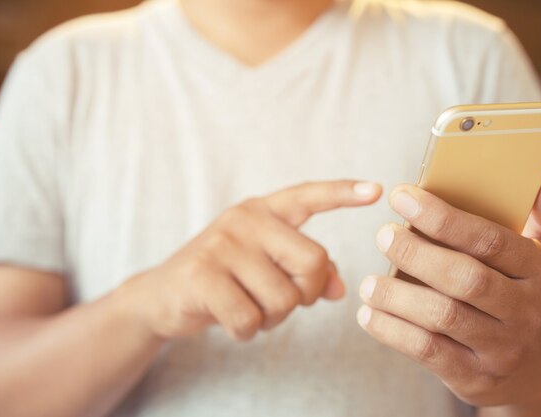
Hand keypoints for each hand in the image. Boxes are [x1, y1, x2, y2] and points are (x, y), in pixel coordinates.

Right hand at [118, 180, 381, 341]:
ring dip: (272, 318)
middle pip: (312, 262)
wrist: (163, 294)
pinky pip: (250, 318)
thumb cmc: (225, 278)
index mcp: (263, 211)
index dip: (342, 193)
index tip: (376, 190)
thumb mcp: (266, 266)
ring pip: (283, 298)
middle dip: (306, 294)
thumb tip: (340, 289)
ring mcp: (221, 244)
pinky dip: (247, 331)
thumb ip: (305, 271)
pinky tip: (231, 320)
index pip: (307, 196)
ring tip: (250, 307)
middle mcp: (244, 219)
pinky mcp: (202, 274)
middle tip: (283, 300)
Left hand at [357, 176, 540, 406]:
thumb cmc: (530, 296)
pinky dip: (392, 332)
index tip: (401, 196)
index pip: (488, 240)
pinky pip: (428, 351)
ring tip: (368, 283)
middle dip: (416, 253)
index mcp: (539, 271)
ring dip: (397, 297)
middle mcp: (525, 310)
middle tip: (382, 235)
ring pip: (442, 316)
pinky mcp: (476, 376)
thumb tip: (540, 183)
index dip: (442, 217)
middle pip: (464, 278)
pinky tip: (369, 314)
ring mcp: (501, 347)